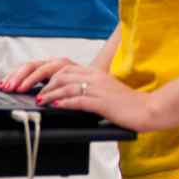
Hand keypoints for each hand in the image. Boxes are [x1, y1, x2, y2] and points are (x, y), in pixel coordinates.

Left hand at [33, 63, 163, 131]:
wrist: (148, 109)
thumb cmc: (126, 104)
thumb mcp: (103, 91)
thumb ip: (84, 89)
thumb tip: (61, 96)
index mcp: (94, 72)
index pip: (62, 69)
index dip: (45, 76)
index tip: (33, 84)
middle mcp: (94, 77)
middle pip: (60, 75)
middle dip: (41, 84)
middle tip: (31, 93)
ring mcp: (99, 89)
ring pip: (66, 87)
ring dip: (49, 94)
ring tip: (39, 101)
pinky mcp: (103, 102)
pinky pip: (79, 100)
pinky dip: (64, 103)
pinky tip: (55, 106)